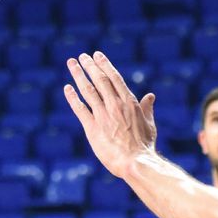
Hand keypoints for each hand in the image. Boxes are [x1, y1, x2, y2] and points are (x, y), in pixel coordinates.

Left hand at [63, 52, 156, 180]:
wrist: (136, 163)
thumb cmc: (144, 146)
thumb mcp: (149, 124)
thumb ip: (147, 108)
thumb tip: (151, 96)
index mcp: (129, 102)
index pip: (114, 78)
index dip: (105, 64)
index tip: (97, 55)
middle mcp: (115, 105)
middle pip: (100, 80)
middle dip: (90, 66)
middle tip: (82, 56)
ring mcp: (103, 116)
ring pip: (88, 90)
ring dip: (79, 75)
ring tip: (71, 63)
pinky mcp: (93, 128)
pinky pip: (80, 109)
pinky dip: (73, 97)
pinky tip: (67, 88)